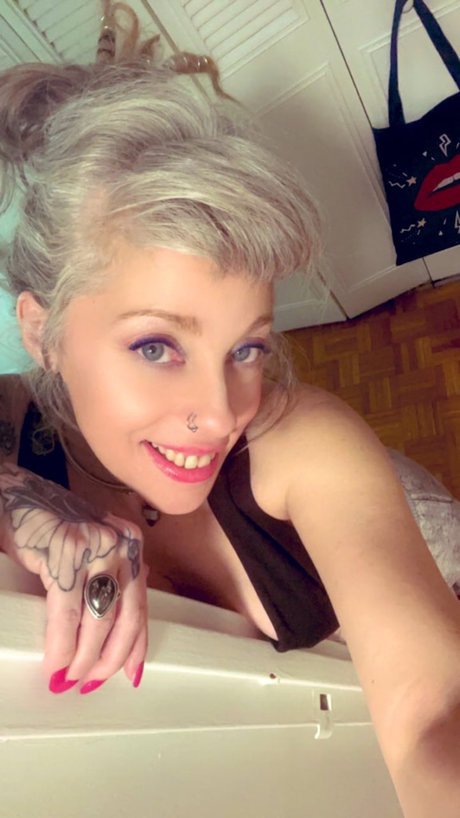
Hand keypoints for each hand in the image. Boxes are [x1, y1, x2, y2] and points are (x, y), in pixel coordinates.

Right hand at [0, 465, 147, 692]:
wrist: (17, 494)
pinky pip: (67, 612)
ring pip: (98, 620)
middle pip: (125, 617)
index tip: (131, 673)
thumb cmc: (51, 524)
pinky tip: (54, 661)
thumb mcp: (93, 548)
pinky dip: (60, 644)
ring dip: (84, 658)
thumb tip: (118, 628)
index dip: (135, 645)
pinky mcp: (65, 554)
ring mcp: (94, 547)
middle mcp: (120, 544)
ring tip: (67, 676)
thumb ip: (110, 578)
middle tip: (89, 681)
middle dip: (108, 659)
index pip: (141, 605)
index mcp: (131, 544)